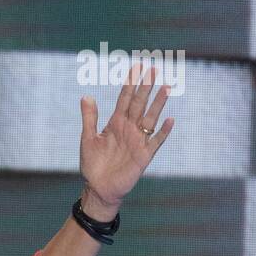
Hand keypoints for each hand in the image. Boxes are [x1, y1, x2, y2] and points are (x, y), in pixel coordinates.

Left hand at [79, 60, 174, 212]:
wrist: (98, 188)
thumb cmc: (93, 165)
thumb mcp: (88, 139)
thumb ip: (90, 118)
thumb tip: (86, 96)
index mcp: (116, 123)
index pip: (125, 99)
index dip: (131, 83)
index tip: (137, 66)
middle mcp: (129, 129)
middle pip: (139, 104)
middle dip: (146, 87)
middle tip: (153, 69)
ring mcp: (138, 141)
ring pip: (150, 118)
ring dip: (158, 104)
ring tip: (166, 87)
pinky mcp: (143, 156)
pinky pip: (156, 142)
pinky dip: (163, 132)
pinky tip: (169, 120)